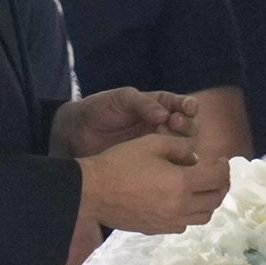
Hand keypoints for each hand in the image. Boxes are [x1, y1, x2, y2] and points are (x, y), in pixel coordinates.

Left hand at [53, 88, 197, 157]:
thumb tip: (164, 116)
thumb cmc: (98, 110)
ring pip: (183, 148)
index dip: (189, 107)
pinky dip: (172, 164)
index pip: (184, 106)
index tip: (186, 109)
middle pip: (189, 128)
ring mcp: (157, 146)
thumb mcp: (121, 99)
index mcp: (160, 106)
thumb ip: (143, 104)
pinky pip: (168, 166)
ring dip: (181, 144)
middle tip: (174, 123)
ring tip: (164, 140)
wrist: (76, 134)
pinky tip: (166, 162)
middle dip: (186, 125)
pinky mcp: (149, 164)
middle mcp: (163, 126)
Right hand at [78, 134, 229, 233]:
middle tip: (217, 174)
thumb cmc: (120, 163)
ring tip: (202, 188)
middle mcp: (180, 207)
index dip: (225, 167)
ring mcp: (168, 222)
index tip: (221, 160)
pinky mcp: (156, 230)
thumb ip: (180, 148)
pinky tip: (181, 201)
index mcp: (181, 184)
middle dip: (221, 185)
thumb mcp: (151, 143)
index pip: (218, 179)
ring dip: (208, 201)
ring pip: (203, 217)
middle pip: (215, 200)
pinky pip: (184, 225)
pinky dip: (190, 213)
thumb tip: (196, 158)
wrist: (92, 192)